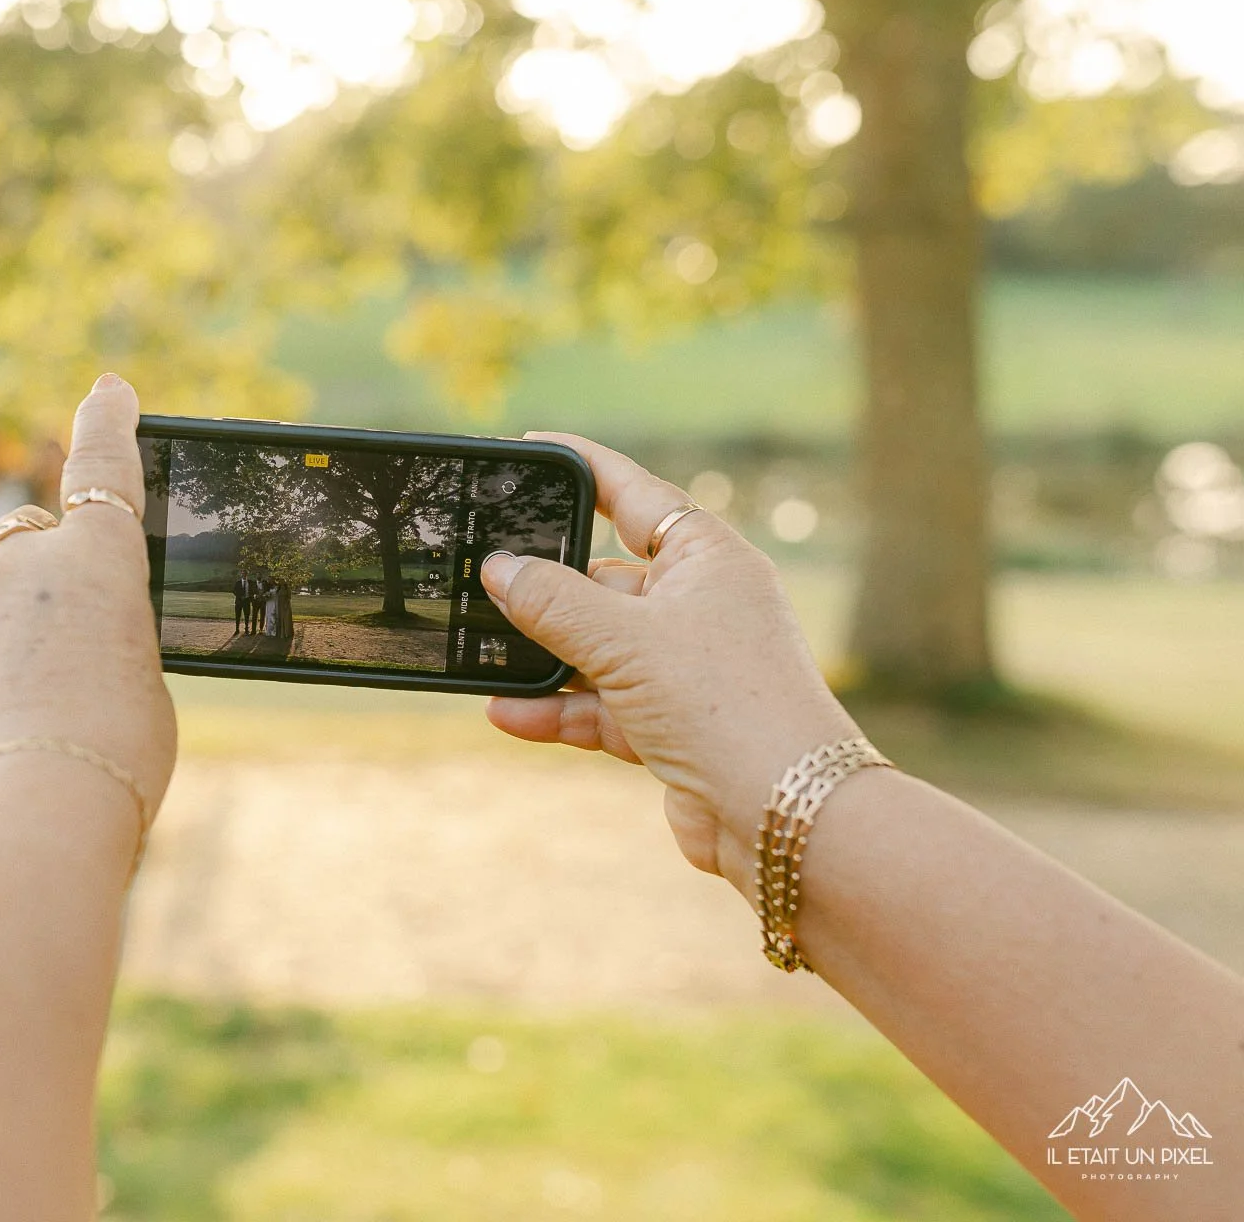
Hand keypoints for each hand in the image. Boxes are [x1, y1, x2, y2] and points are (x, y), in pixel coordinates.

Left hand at [0, 375, 176, 826]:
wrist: (21, 820)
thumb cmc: (111, 757)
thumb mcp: (142, 691)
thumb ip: (104, 651)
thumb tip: (59, 664)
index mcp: (96, 563)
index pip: (103, 470)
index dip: (108, 425)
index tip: (108, 388)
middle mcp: (22, 573)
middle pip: (35, 548)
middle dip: (53, 573)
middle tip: (82, 632)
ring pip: (0, 619)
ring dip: (25, 657)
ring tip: (62, 733)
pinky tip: (19, 758)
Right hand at [480, 433, 858, 890]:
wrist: (785, 815)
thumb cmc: (723, 704)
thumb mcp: (623, 640)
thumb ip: (553, 601)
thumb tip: (499, 569)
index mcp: (708, 558)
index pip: (635, 494)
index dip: (584, 469)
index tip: (534, 448)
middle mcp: (701, 605)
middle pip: (605, 579)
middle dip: (546, 587)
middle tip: (482, 574)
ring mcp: (686, 667)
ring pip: (597, 648)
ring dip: (544, 657)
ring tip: (479, 653)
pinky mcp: (672, 725)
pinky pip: (601, 704)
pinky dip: (558, 709)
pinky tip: (506, 712)